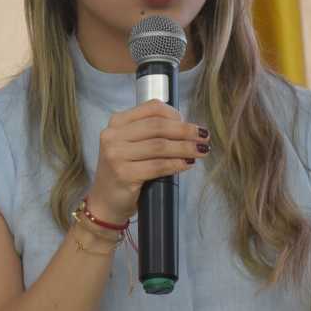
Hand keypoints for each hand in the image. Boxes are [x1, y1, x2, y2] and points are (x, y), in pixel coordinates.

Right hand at [86, 102, 208, 222]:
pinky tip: (187, 164)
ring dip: (185, 148)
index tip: (190, 123)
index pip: (151, 108)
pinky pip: (157, 166)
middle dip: (185, 131)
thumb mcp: (132, 145)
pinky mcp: (123, 174)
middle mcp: (113, 135)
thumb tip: (187, 128)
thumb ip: (152, 133)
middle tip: (204, 136)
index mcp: (117, 122)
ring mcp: (116, 155)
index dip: (175, 114)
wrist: (106, 203)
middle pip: (158, 126)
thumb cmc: (125, 171)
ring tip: (201, 151)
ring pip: (160, 146)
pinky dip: (176, 164)